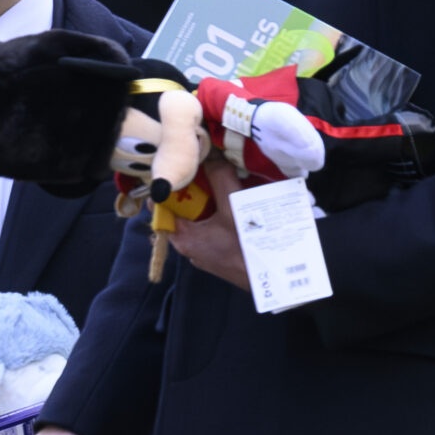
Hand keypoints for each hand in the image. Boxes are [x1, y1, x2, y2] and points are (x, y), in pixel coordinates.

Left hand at [171, 157, 251, 289]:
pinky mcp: (219, 253)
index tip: (180, 168)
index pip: (162, 208)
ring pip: (199, 219)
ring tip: (219, 181)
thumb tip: (211, 155)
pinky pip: (212, 228)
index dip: (169, 186)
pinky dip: (218, 213)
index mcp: (184, 238)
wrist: (272, 279)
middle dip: (193, 190)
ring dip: (208, 200)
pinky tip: (232, 201)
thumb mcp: (233, 207)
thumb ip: (220, 179)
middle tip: (204, 169)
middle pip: (183, 212)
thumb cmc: (246, 246)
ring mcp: (204, 252)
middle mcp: (190, 247)